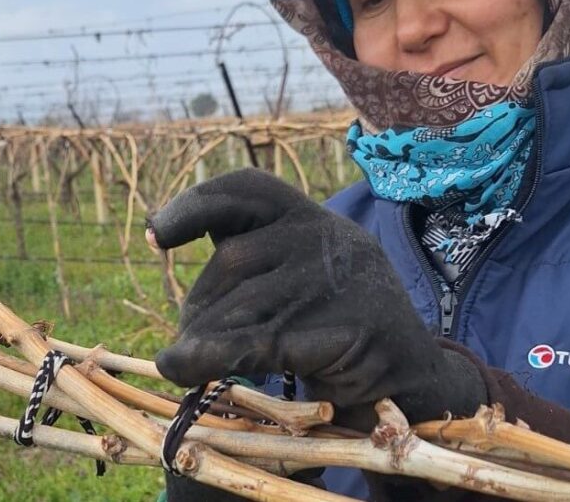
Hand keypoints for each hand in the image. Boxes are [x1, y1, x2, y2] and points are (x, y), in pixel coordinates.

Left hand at [149, 168, 483, 428]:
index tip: (156, 233)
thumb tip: (162, 245)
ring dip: (201, 338)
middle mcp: (326, 238)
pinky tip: (181, 368)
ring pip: (240, 305)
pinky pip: (256, 342)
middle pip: (233, 259)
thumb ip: (250, 262)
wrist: (413, 380)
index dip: (196, 204)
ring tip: (184, 361)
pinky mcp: (345, 329)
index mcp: (312, 219)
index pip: (249, 189)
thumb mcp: (300, 280)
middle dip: (199, 304)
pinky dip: (208, 358)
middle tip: (187, 338)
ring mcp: (338, 282)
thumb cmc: (339, 329)